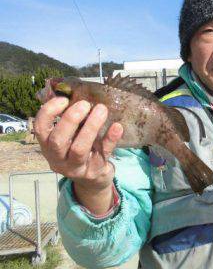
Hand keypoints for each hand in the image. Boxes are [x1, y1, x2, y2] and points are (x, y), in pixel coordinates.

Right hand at [34, 97, 122, 212]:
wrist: (93, 178)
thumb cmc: (80, 148)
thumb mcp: (70, 136)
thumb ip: (71, 119)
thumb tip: (76, 90)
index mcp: (48, 145)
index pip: (40, 128)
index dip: (49, 112)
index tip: (64, 99)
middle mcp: (57, 158)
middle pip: (58, 140)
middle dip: (71, 119)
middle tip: (85, 104)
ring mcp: (76, 168)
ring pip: (79, 149)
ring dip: (91, 127)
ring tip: (102, 109)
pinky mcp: (95, 171)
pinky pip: (103, 154)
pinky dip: (110, 139)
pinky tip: (117, 126)